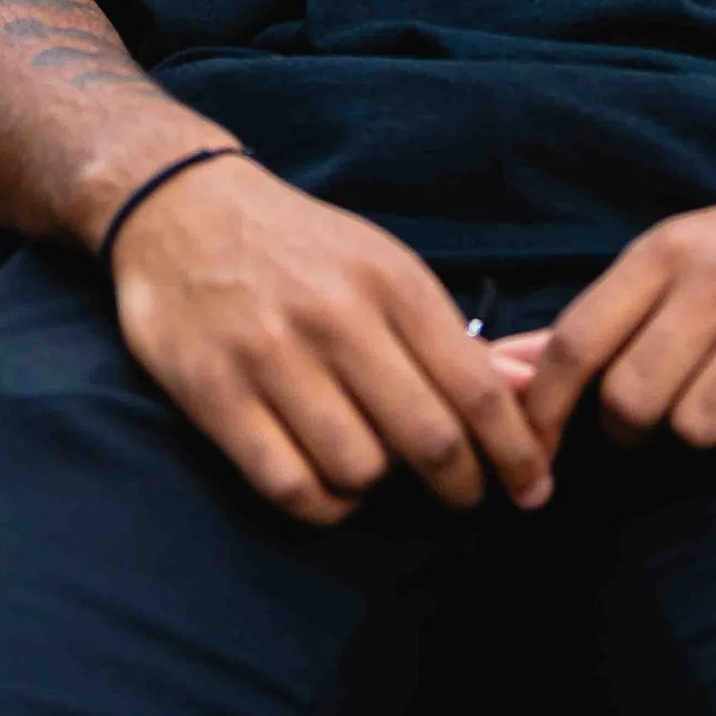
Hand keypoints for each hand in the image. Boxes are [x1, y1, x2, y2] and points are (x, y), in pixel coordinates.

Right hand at [108, 156, 554, 527]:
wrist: (181, 208)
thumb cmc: (300, 247)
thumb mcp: (382, 265)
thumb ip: (448, 334)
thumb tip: (525, 391)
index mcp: (390, 281)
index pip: (475, 387)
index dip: (515, 452)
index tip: (534, 490)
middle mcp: (336, 316)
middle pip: (428, 439)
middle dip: (460, 487)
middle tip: (462, 498)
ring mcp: (271, 356)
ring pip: (360, 471)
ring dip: (378, 490)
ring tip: (374, 471)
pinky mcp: (214, 393)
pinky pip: (289, 486)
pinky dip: (322, 507)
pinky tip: (328, 488)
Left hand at [516, 159, 715, 461]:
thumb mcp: (675, 259)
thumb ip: (597, 319)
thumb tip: (504, 369)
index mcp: (668, 250)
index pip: (579, 342)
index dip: (546, 409)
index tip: (533, 449)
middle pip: (633, 401)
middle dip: (632, 430)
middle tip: (653, 420)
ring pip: (699, 429)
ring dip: (704, 432)